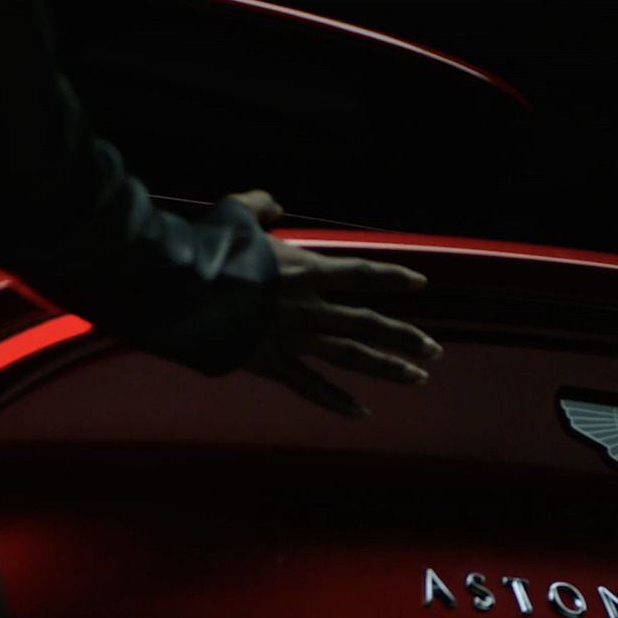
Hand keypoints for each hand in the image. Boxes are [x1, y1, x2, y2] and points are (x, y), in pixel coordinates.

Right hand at [228, 190, 440, 417]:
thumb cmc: (209, 248)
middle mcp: (309, 307)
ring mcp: (293, 339)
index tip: (420, 284)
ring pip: (351, 356)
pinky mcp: (271, 364)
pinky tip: (362, 412)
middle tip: (434, 350)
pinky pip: (311, 387)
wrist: (184, 291)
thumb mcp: (237, 210)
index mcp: (305, 270)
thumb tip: (276, 207)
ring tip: (419, 378)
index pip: (362, 273)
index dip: (393, 278)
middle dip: (405, 336)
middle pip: (368, 323)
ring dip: (388, 368)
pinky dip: (337, 401)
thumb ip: (262, 206)